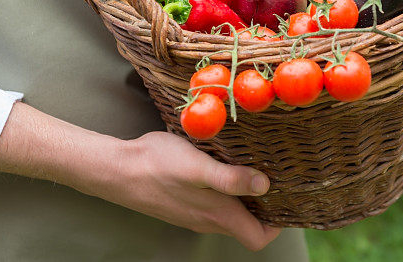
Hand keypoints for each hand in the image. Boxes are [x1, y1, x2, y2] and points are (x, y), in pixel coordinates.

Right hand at [0, 103, 279, 250]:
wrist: (116, 170)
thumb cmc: (158, 165)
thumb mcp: (199, 167)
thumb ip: (232, 179)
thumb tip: (266, 186)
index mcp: (218, 214)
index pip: (258, 238)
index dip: (277, 224)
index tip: (286, 198)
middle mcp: (208, 219)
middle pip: (247, 225)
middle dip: (265, 207)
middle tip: (277, 176)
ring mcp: (193, 213)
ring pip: (230, 214)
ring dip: (245, 197)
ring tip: (254, 166)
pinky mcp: (181, 203)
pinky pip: (212, 204)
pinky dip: (225, 191)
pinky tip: (222, 164)